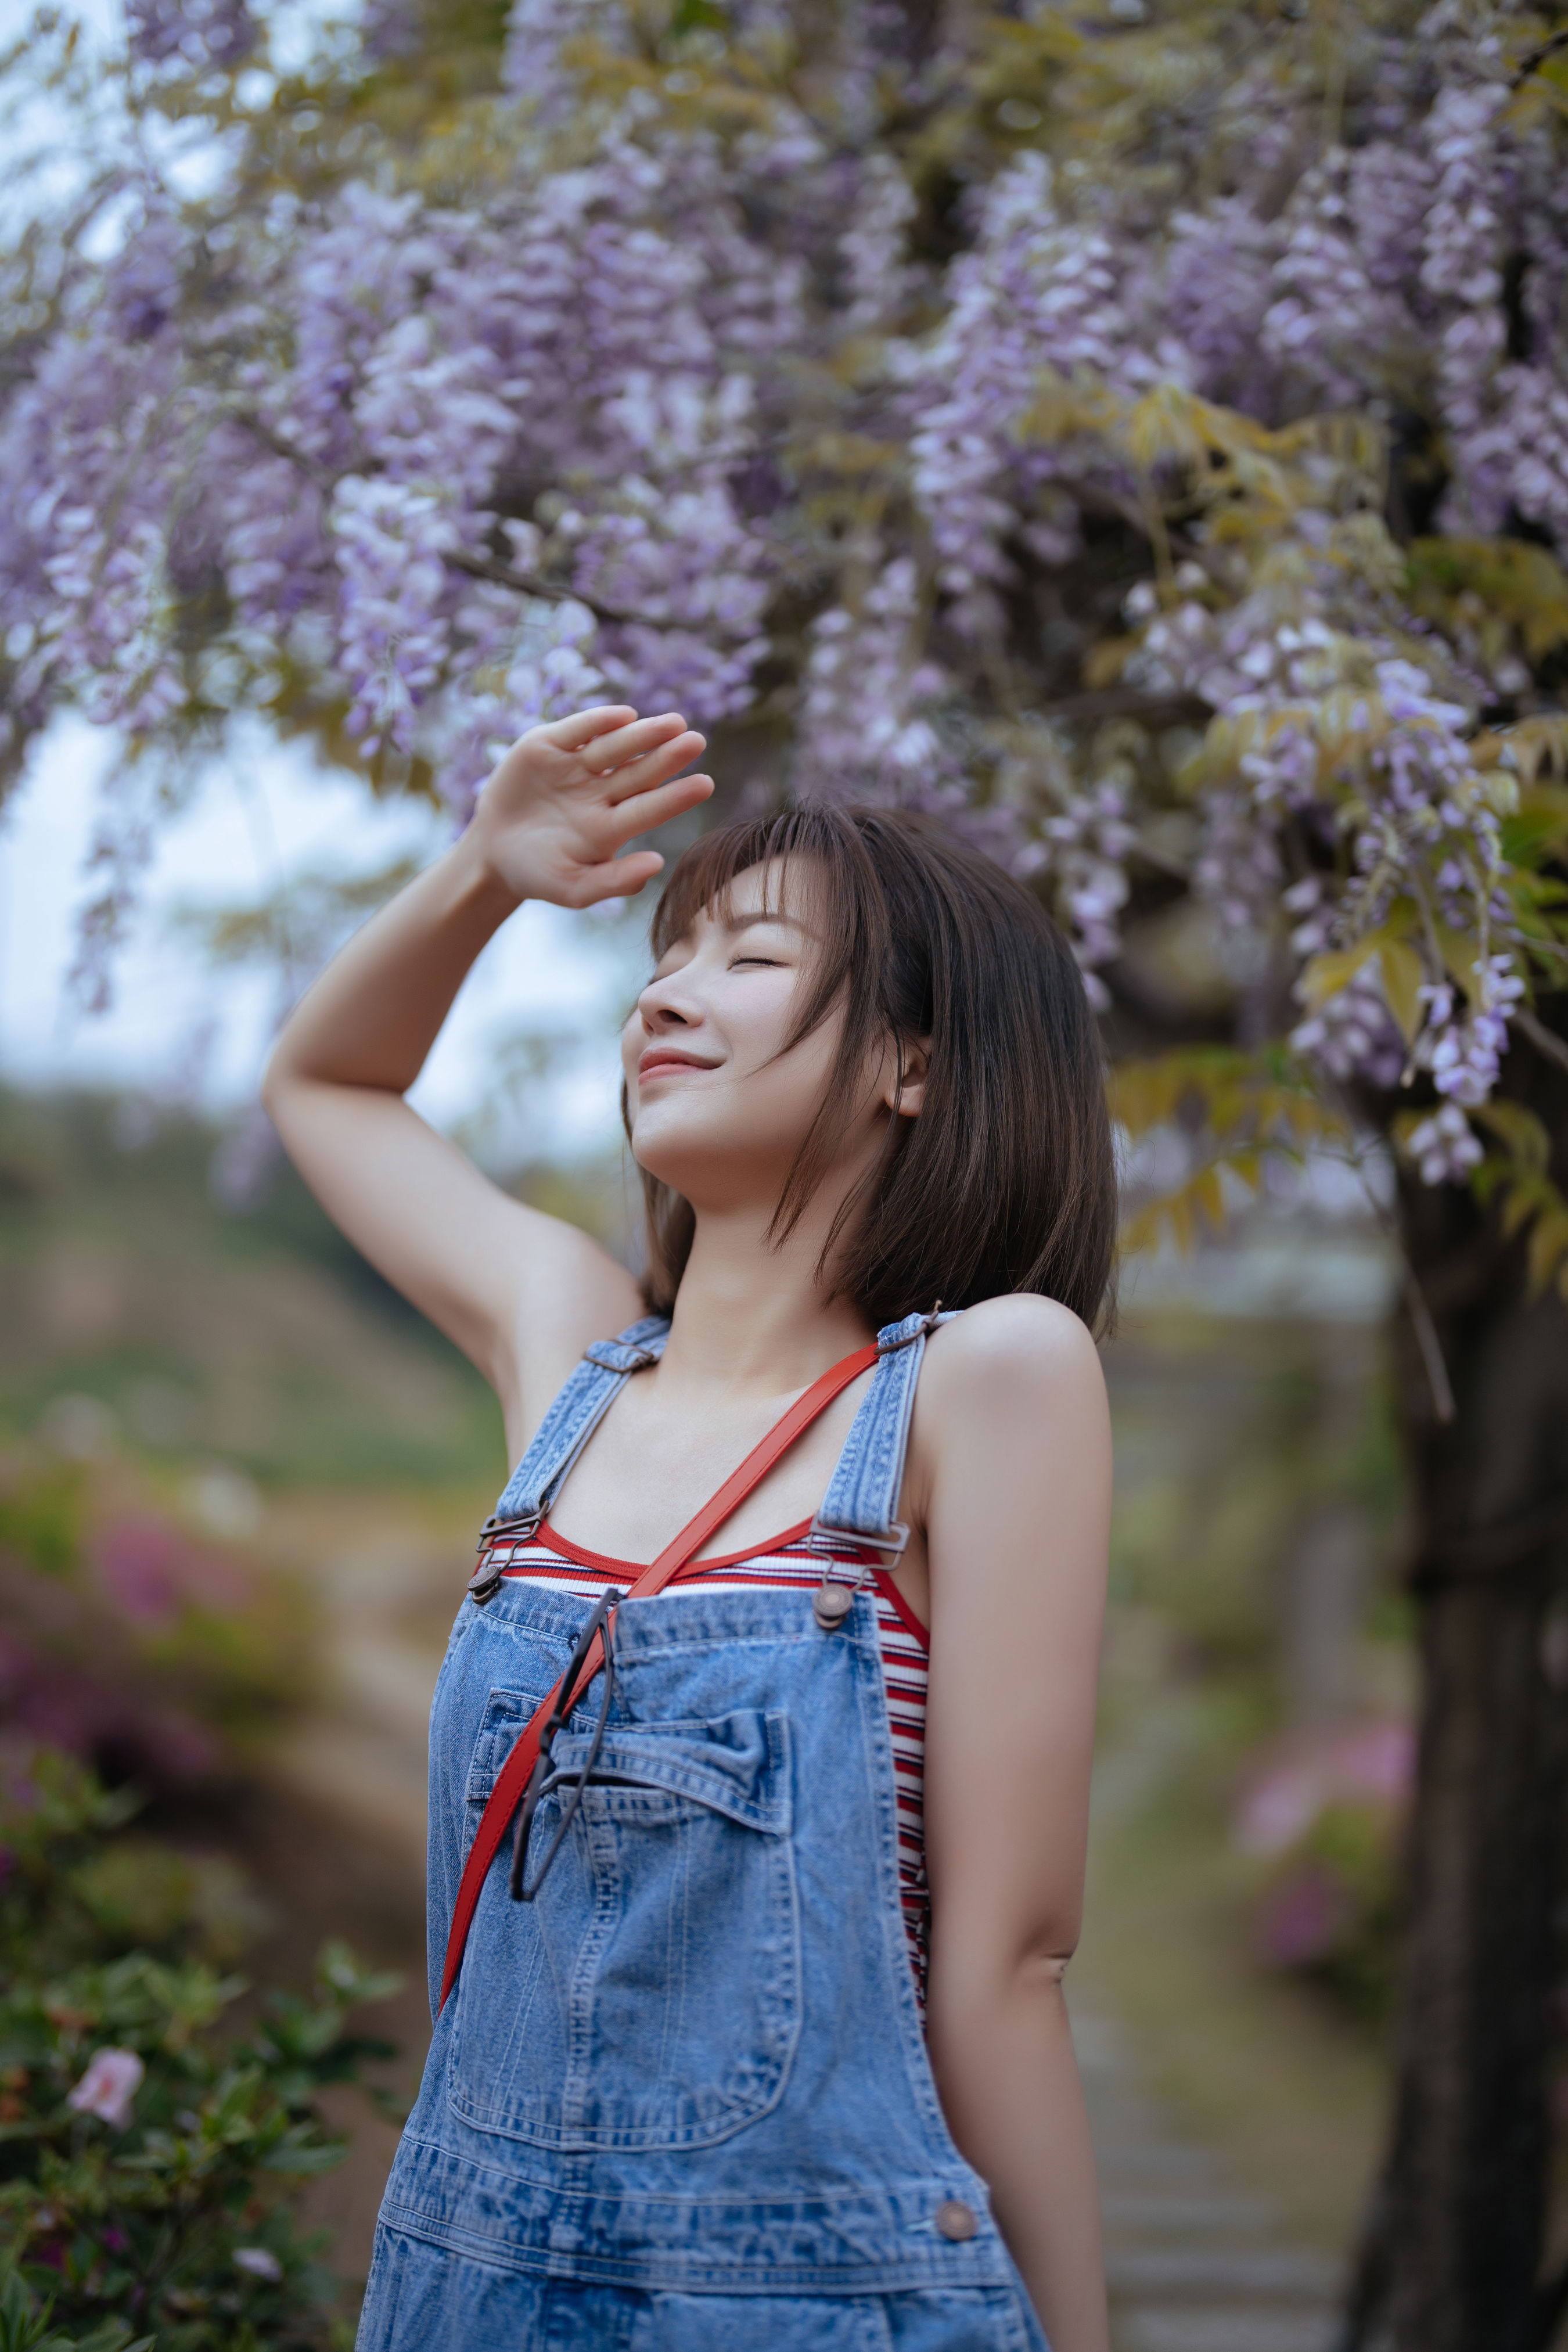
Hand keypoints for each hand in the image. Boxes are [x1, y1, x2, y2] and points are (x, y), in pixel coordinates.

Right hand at [469, 706, 714, 907]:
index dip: (675, 797)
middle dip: (667, 757)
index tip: (705, 784)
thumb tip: (657, 864)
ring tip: (673, 723)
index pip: (648, 808)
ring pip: (614, 747)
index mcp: (612, 826)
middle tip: (697, 742)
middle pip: (639, 772)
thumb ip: (614, 881)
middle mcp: (601, 793)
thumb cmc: (537, 874)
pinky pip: (578, 730)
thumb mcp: (573, 888)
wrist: (491, 853)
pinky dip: (598, 721)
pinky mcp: (549, 746)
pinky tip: (624, 715)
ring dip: (643, 734)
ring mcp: (576, 768)